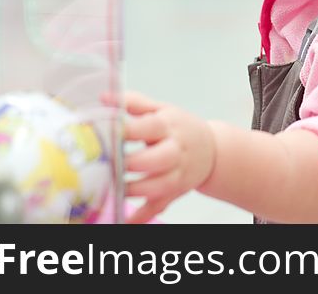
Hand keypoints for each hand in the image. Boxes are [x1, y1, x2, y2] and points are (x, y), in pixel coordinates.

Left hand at [117, 91, 215, 223]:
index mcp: (169, 126)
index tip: (107, 130)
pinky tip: (124, 221)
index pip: (150, 126)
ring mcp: (177, 174)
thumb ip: (134, 102)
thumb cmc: (180, 128)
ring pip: (159, 186)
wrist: (213, 150)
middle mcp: (175, 151)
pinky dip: (141, 216)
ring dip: (135, 189)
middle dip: (134, 163)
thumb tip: (105, 96)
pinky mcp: (174, 192)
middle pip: (159, 158)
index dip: (128, 129)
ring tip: (113, 188)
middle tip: (110, 164)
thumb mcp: (162, 109)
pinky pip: (158, 206)